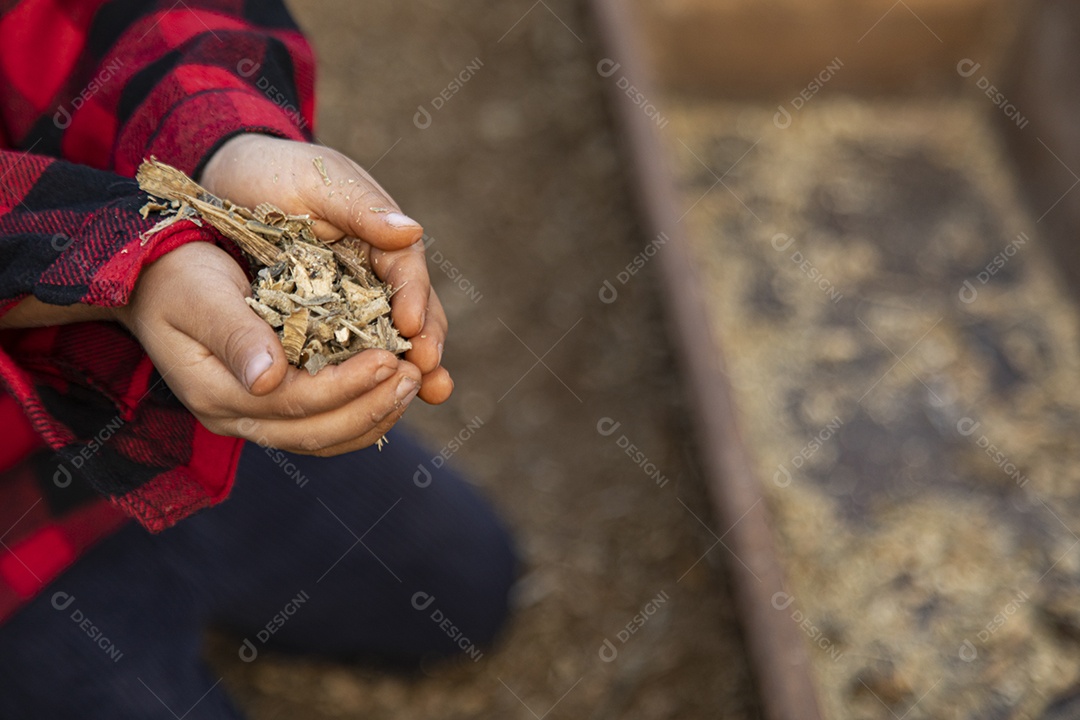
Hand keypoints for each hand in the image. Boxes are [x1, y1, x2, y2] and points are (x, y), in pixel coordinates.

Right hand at [117, 242, 421, 454]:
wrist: (151, 279)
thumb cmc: (174, 276)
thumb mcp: (198, 294)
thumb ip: (234, 334)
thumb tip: (269, 380)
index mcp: (216, 392)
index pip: (295, 403)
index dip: (346, 386)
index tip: (389, 359)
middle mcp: (235, 417)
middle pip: (316, 432)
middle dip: (371, 407)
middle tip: (413, 376)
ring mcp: (252, 418)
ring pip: (324, 438)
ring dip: (374, 415)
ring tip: (412, 382)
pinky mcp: (271, 407)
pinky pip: (324, 426)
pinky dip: (362, 413)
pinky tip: (390, 389)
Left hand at [199, 133, 451, 404]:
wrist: (225, 182)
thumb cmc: (274, 172)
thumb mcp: (316, 179)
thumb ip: (360, 207)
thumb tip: (410, 232)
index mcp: (380, 236)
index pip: (407, 271)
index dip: (416, 299)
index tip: (413, 328)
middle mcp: (376, 273)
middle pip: (415, 313)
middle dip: (426, 345)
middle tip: (430, 374)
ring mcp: (353, 302)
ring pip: (389, 340)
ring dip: (409, 370)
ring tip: (427, 394)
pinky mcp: (325, 325)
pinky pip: (351, 355)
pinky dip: (365, 379)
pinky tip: (374, 405)